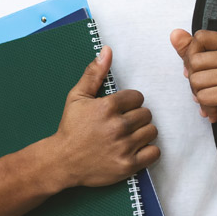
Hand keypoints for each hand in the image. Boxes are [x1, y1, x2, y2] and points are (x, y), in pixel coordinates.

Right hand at [49, 46, 159, 188]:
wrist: (62, 161)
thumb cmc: (70, 127)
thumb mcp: (77, 97)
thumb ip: (94, 73)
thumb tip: (107, 50)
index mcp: (107, 107)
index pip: (137, 97)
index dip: (129, 102)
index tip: (119, 109)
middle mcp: (118, 126)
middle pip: (146, 114)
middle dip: (136, 116)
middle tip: (123, 123)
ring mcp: (124, 147)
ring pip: (151, 131)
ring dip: (142, 132)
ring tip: (128, 135)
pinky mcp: (129, 165)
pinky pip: (154, 153)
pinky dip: (148, 151)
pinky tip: (135, 148)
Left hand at [171, 29, 216, 146]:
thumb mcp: (212, 67)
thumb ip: (192, 50)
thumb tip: (174, 34)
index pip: (200, 37)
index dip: (193, 56)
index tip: (203, 71)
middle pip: (194, 60)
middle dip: (195, 80)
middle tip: (211, 90)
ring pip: (196, 80)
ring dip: (200, 95)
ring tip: (216, 100)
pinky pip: (203, 97)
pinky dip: (206, 107)